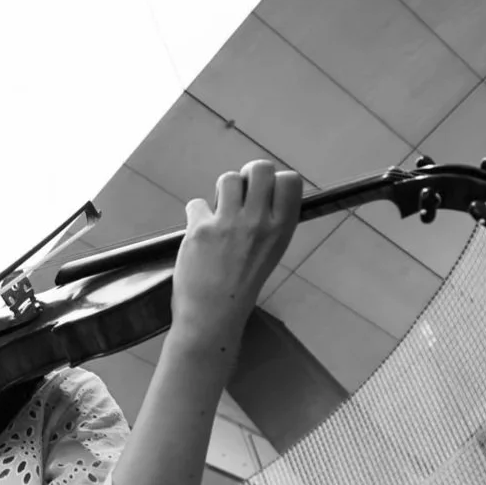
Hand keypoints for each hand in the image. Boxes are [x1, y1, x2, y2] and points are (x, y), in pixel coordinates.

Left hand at [170, 159, 301, 353]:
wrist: (213, 316)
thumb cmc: (243, 286)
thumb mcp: (270, 253)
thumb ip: (270, 223)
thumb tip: (261, 192)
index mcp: (281, 229)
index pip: (290, 180)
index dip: (275, 179)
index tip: (263, 193)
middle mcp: (259, 222)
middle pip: (259, 168)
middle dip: (247, 175)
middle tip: (239, 196)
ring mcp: (229, 224)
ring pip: (227, 179)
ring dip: (221, 192)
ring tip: (219, 214)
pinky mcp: (200, 229)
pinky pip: (196, 203)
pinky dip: (196, 215)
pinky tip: (199, 233)